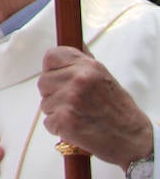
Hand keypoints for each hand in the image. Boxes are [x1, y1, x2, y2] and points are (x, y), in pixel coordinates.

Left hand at [39, 45, 153, 167]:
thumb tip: (73, 38)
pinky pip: (48, 122)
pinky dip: (59, 127)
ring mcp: (70, 100)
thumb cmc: (118, 109)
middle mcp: (78, 79)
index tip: (61, 79)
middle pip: (43, 82)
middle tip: (75, 103)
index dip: (53, 70)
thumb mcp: (104, 76)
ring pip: (45, 103)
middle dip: (54, 94)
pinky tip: (77, 128)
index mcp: (88, 66)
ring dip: (57, 112)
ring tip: (79, 115)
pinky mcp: (65, 121)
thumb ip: (84, 59)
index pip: (51, 57)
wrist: (134, 140)